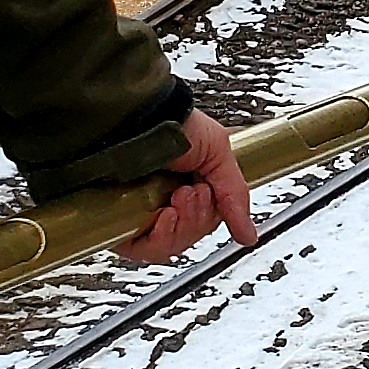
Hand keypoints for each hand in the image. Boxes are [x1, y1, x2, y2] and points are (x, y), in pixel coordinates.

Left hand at [114, 109, 256, 267]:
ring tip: (180, 196)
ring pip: (169, 246)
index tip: (207, 193)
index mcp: (184, 186)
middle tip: (193, 192)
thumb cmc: (175, 124)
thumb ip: (235, 196)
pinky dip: (161, 238)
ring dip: (183, 226)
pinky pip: (143, 250)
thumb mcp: (219, 153)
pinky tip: (166, 215)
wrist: (143, 119)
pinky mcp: (119, 224)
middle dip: (196, 219)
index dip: (208, 216)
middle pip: (188, 236)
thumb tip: (248, 235)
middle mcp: (161, 201)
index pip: (202, 222)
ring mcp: (140, 214)